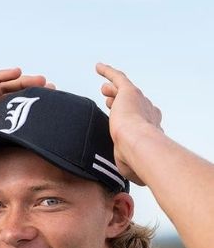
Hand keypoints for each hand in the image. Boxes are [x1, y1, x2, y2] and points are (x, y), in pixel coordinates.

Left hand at [96, 63, 162, 184]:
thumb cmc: (137, 161)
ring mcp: (138, 101)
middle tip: (109, 101)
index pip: (140, 120)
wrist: (139, 147)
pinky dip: (108, 72)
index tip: (119, 121)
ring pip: (124, 91)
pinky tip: (98, 68)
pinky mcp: (128, 92)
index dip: (129, 118)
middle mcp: (147, 112)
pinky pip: (118, 77)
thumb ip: (127, 168)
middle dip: (121, 101)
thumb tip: (124, 179)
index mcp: (150, 129)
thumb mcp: (130, 166)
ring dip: (114, 89)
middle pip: (133, 103)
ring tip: (104, 88)